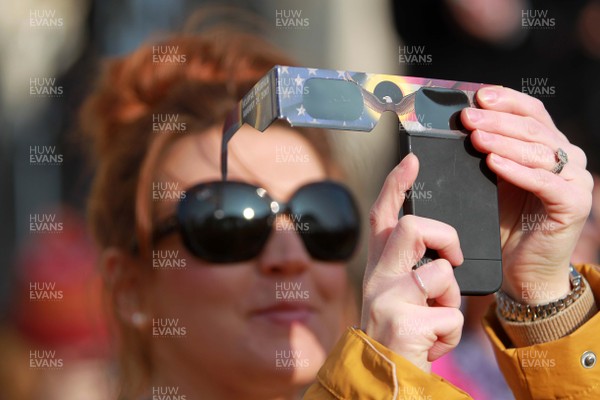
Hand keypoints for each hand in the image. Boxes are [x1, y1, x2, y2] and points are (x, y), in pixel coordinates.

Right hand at [361, 154, 463, 371]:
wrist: (382, 376)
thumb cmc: (396, 332)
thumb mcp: (395, 294)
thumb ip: (409, 268)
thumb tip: (437, 248)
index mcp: (379, 267)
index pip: (384, 215)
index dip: (397, 184)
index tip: (413, 159)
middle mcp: (378, 278)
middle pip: (412, 228)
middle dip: (444, 237)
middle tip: (452, 259)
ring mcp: (389, 299)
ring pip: (441, 274)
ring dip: (450, 300)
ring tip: (436, 317)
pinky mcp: (405, 323)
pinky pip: (450, 316)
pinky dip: (451, 332)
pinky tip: (435, 341)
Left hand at [462, 87, 592, 303]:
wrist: (523, 269)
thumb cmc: (505, 223)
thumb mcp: (493, 181)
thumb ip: (487, 153)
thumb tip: (461, 125)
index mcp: (549, 146)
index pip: (531, 111)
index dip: (505, 100)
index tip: (477, 95)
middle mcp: (567, 158)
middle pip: (532, 127)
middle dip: (496, 120)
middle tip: (467, 117)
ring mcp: (575, 180)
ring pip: (537, 151)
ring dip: (503, 141)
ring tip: (475, 137)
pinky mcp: (573, 204)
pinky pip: (543, 181)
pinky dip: (516, 170)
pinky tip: (493, 162)